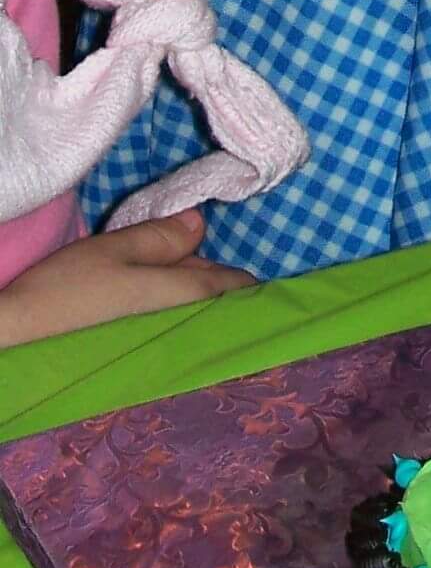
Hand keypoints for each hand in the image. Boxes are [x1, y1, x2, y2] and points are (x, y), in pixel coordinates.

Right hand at [0, 212, 252, 347]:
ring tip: (185, 266)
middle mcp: (177, 323)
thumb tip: (201, 223)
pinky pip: (164, 316)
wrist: (17, 338)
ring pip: (186, 306)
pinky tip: (153, 287)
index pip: (233, 287)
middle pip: (210, 296)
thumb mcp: (116, 250)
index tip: (267, 272)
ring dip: (190, 288)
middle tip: (214, 255)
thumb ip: (161, 237)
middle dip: (218, 279)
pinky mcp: (133, 344)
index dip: (250, 279)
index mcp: (183, 297)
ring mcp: (156, 338)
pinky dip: (167, 301)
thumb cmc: (69, 292)